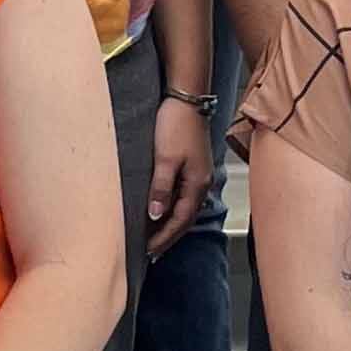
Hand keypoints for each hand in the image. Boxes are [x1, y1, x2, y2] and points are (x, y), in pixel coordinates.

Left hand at [147, 98, 213, 254]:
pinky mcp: (192, 166)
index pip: (180, 221)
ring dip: (170, 223)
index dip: (164, 237)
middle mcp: (200, 183)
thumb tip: (155, 215)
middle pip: (184, 218)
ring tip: (154, 236)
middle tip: (150, 251)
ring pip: (184, 207)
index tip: (149, 251)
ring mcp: (197, 174)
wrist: (186, 98)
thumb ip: (161, 188)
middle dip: (168, 236)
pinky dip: (171, 207)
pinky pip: (182, 195)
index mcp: (196, 184)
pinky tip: (161, 210)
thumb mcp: (164, 158)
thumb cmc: (175, 124)